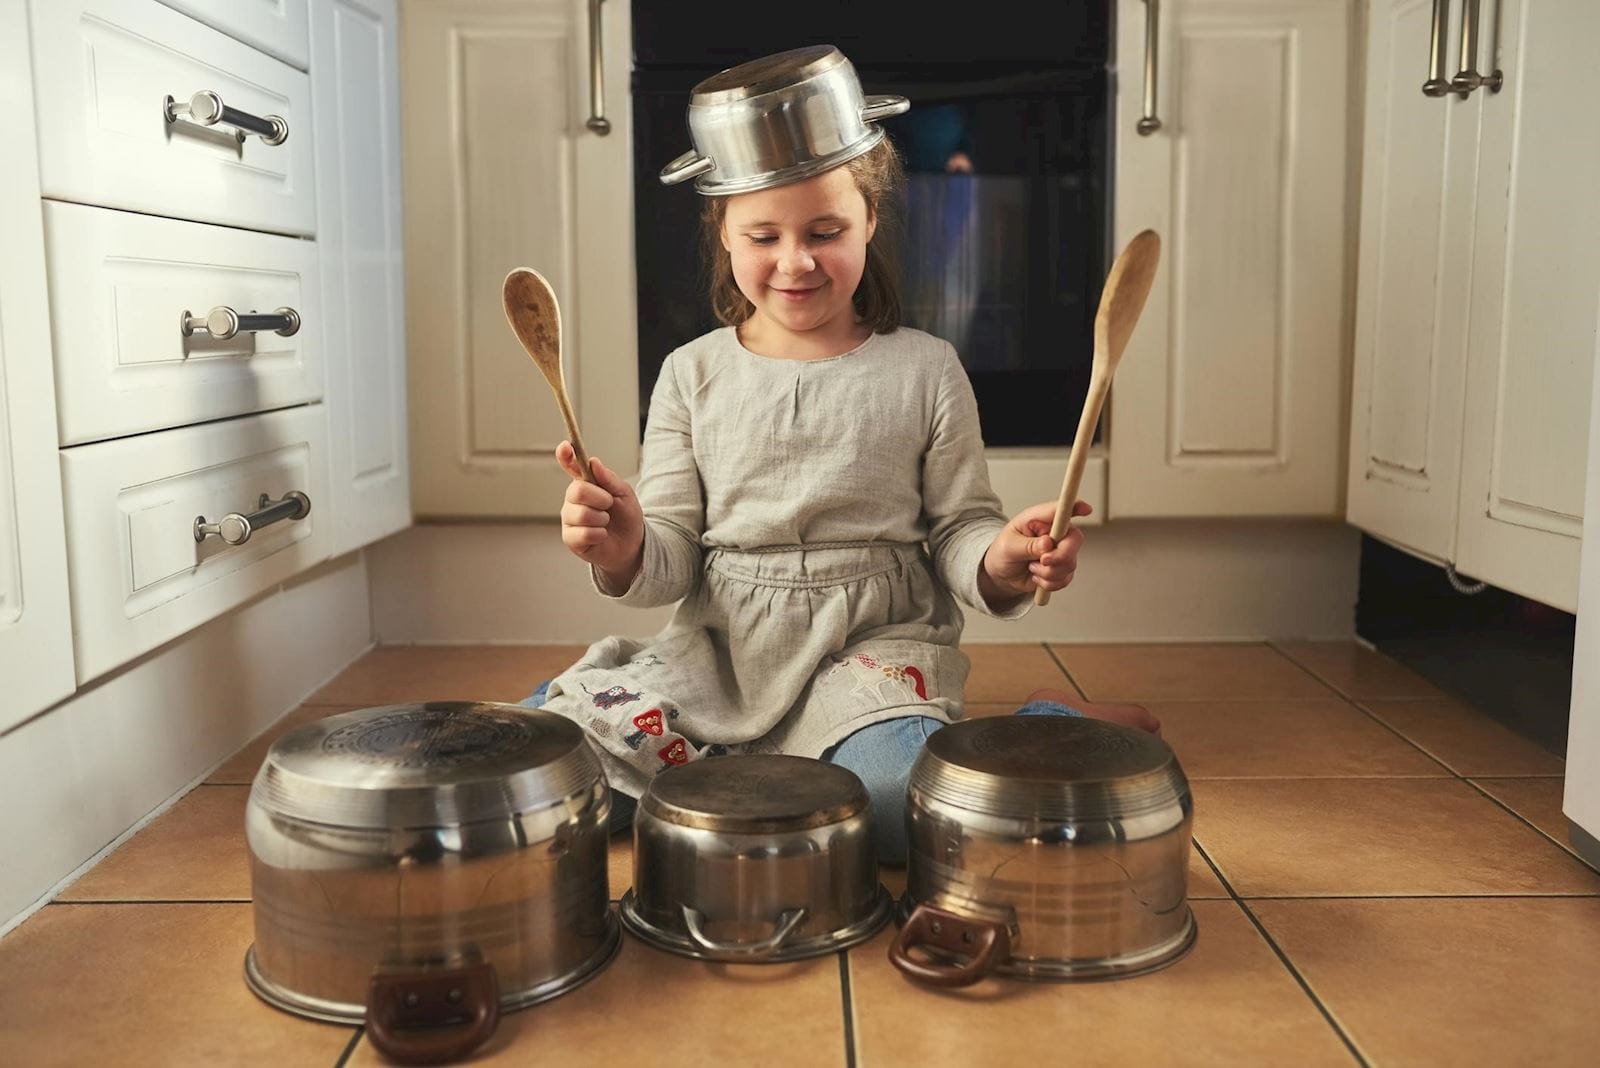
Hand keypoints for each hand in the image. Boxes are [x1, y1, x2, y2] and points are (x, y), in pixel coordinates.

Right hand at [556, 441, 644, 585]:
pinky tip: (601, 535)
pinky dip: (599, 534)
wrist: (632, 544)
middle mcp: (573, 499)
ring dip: (602, 519)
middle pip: (577, 490)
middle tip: (609, 504)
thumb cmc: (626, 516)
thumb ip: (609, 478)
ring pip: (581, 513)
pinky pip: (583, 533)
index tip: (566, 447)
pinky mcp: (570, 538)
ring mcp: (569, 518)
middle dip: (600, 498)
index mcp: (585, 483)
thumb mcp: (624, 493)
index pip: (570, 465)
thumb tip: (593, 462)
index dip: (565, 455)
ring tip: (606, 522)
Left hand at [978, 499, 1093, 605]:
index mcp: (1040, 519)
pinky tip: (1037, 577)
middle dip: (1061, 555)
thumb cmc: (1003, 552)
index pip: (1062, 509)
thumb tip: (1047, 543)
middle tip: (1043, 561)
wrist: (1002, 574)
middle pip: (1074, 539)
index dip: (1076, 507)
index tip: (1086, 509)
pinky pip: (1065, 578)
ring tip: (1031, 568)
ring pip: (1069, 563)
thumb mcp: (1009, 546)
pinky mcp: (1062, 568)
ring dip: (1048, 572)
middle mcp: (1055, 532)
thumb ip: (1028, 545)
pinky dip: (1049, 583)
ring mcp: (1061, 550)